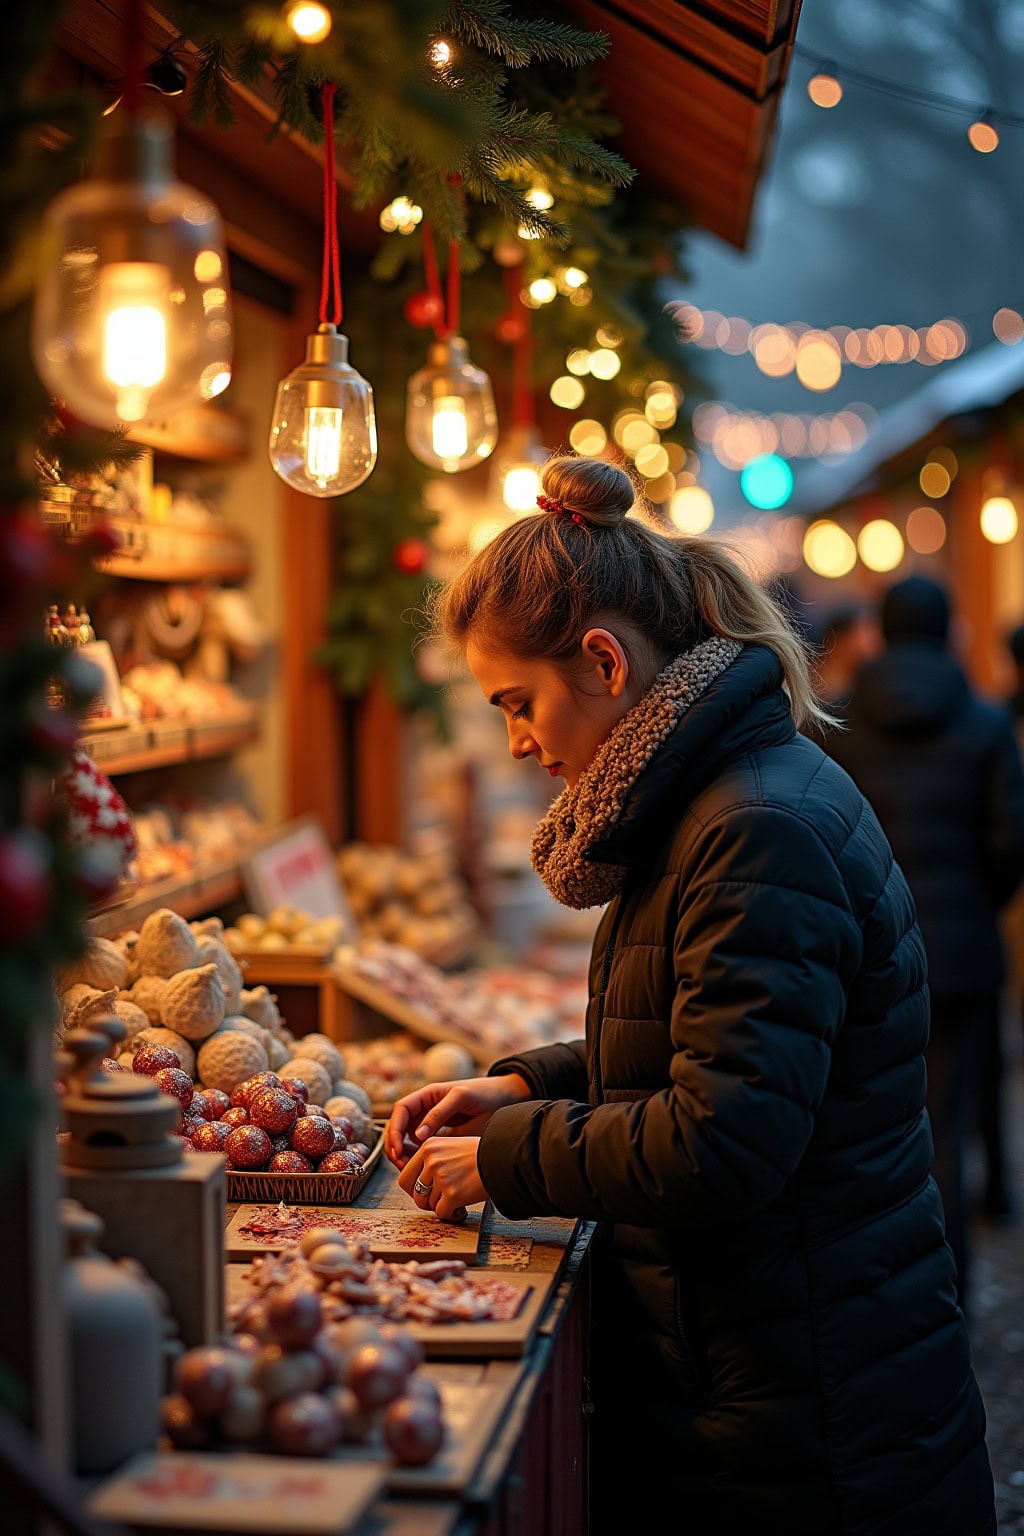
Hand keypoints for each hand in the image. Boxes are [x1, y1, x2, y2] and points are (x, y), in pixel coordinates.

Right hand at [385, 1073, 531, 1169]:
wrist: (507, 1099)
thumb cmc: (486, 1093)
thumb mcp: (462, 1098)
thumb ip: (439, 1114)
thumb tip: (418, 1135)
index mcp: (429, 1095)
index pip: (402, 1109)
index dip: (394, 1128)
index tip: (396, 1147)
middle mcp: (427, 1109)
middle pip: (401, 1126)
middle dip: (395, 1144)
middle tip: (400, 1163)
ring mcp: (434, 1123)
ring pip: (409, 1139)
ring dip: (405, 1153)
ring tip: (408, 1168)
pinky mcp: (442, 1137)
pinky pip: (423, 1147)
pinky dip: (418, 1157)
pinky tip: (421, 1168)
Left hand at [398, 1136, 487, 1220]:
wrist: (502, 1158)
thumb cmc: (480, 1154)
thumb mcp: (450, 1147)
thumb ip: (432, 1161)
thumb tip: (418, 1184)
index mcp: (428, 1147)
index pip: (405, 1177)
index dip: (413, 1190)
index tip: (424, 1194)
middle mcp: (432, 1161)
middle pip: (415, 1194)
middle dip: (425, 1202)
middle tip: (439, 1201)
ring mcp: (441, 1177)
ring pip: (429, 1205)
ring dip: (443, 1206)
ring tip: (457, 1201)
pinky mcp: (452, 1194)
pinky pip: (442, 1213)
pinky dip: (452, 1214)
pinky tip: (462, 1208)